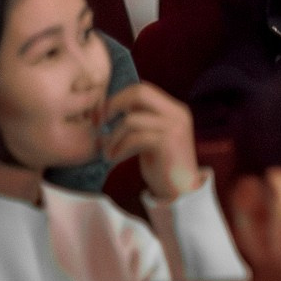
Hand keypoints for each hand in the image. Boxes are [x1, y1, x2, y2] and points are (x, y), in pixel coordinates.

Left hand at [101, 83, 201, 201]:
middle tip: (98, 123)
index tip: (101, 113)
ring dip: (112, 136)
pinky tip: (112, 158)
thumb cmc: (163, 165)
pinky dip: (118, 148)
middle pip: (139, 93)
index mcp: (174, 109)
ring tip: (106, 150)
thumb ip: (141, 120)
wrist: (182, 191)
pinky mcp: (167, 143)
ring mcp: (174, 127)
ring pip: (131, 119)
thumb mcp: (152, 136)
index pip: (143, 88)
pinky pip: (134, 138)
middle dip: (113, 105)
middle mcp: (177, 113)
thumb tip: (111, 107)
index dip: (118, 96)